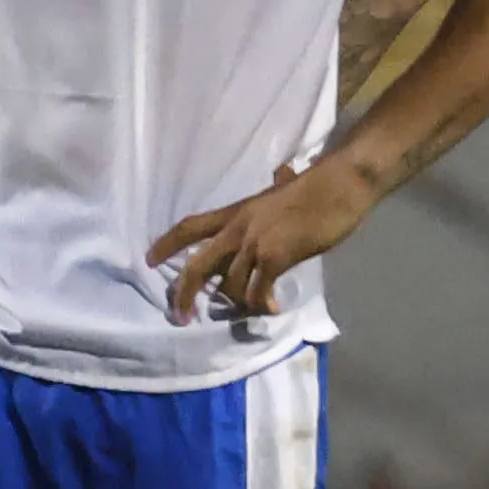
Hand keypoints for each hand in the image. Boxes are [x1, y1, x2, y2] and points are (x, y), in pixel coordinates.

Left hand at [148, 155, 381, 325]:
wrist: (340, 184)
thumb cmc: (316, 185)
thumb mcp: (282, 187)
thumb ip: (275, 187)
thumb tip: (283, 172)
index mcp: (235, 212)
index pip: (189, 227)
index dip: (166, 244)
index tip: (148, 260)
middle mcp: (237, 229)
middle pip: (198, 265)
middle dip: (184, 293)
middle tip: (180, 316)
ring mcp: (255, 244)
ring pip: (230, 285)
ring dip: (236, 304)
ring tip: (251, 310)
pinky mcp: (276, 257)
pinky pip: (259, 291)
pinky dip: (262, 304)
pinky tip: (273, 309)